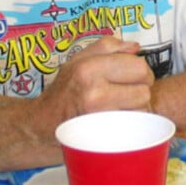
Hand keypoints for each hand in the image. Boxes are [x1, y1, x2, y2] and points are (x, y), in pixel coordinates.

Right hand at [35, 36, 154, 123]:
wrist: (41, 125)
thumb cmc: (63, 91)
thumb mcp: (78, 60)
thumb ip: (107, 47)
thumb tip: (135, 47)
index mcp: (88, 68)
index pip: (139, 67)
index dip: (140, 72)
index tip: (132, 76)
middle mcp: (93, 92)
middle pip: (144, 90)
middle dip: (140, 90)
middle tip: (125, 93)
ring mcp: (98, 118)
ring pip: (141, 110)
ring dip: (136, 109)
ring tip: (118, 107)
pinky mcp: (102, 137)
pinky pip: (134, 128)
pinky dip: (131, 124)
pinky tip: (116, 120)